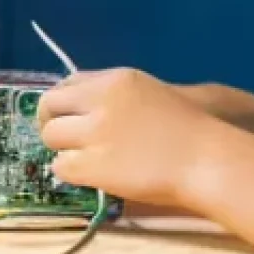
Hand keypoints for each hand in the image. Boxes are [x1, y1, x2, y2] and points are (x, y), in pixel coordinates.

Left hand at [37, 68, 221, 208]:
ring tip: (85, 158)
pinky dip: (70, 172)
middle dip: (52, 123)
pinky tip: (91, 174)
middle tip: (65, 140)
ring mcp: (95, 132)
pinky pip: (60, 167)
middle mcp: (101, 100)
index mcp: (117, 79)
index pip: (68, 82)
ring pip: (51, 137)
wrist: (203, 159)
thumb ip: (115, 95)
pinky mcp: (93, 165)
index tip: (67, 115)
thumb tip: (82, 108)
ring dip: (63, 149)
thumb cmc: (186, 129)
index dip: (63, 102)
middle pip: (50, 105)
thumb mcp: (149, 93)